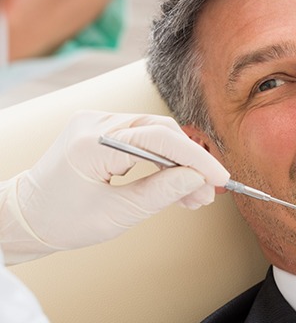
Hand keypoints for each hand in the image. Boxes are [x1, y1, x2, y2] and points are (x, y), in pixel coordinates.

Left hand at [0, 110, 229, 263]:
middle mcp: (95, 123)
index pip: (159, 139)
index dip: (196, 158)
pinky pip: (143, 139)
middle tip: (208, 191)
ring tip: (195, 195)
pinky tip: (176, 183)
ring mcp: (98, 123)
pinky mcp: (102, 131)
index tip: (220, 177)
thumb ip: (160, 193)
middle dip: (190, 161)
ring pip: (156, 135)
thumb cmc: (62, 221)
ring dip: (179, 162)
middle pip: (161, 131)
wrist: (28, 217)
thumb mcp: (116, 215)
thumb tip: (196, 179)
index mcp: (92, 143)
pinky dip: (162, 160)